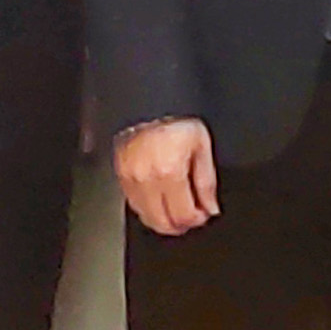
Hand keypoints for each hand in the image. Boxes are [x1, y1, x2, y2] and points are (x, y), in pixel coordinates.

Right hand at [115, 118, 222, 236]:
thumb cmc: (176, 120)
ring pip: (146, 217)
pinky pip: (134, 204)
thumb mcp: (202, 146)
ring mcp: (130, 179)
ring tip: (176, 210)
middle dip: (180, 225)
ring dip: (163, 220)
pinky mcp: (120, 176)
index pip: (183, 214)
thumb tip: (210, 208)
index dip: (196, 220)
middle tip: (191, 218)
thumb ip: (206, 181)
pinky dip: (149, 209)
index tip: (203, 215)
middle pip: (162, 222)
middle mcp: (146, 179)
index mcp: (169, 172)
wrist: (148, 103)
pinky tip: (160, 201)